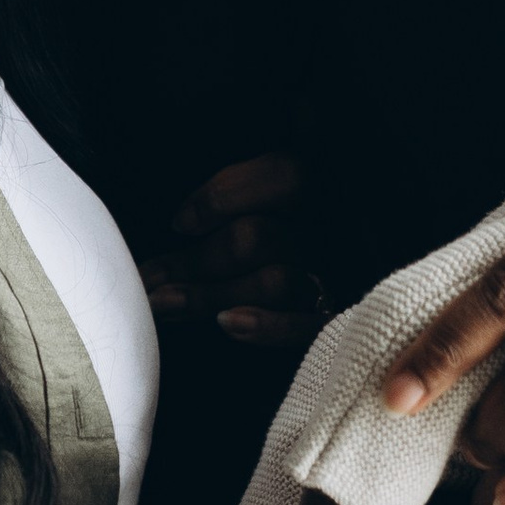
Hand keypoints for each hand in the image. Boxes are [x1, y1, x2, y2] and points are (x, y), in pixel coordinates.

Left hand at [144, 153, 325, 348]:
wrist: (359, 275)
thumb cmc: (283, 221)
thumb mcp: (273, 182)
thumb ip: (238, 187)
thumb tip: (183, 221)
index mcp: (324, 182)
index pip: (281, 176)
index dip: (222, 199)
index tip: (179, 223)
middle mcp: (335, 228)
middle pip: (258, 238)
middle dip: (193, 260)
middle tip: (146, 278)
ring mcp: (338, 275)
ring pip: (274, 282)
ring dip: (209, 295)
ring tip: (161, 303)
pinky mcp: (340, 319)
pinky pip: (309, 328)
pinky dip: (269, 327)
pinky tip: (226, 323)